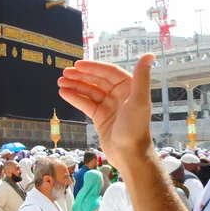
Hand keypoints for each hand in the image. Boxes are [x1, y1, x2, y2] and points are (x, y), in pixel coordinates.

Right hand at [58, 53, 154, 171]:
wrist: (129, 155)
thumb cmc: (135, 129)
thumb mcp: (138, 102)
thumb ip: (141, 78)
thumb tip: (149, 55)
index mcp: (129, 88)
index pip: (108, 72)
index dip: (93, 67)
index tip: (77, 65)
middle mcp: (119, 95)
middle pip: (97, 80)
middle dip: (80, 76)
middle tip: (64, 73)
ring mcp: (108, 106)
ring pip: (89, 91)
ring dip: (75, 86)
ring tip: (60, 82)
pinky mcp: (100, 117)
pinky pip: (85, 104)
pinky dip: (74, 98)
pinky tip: (63, 93)